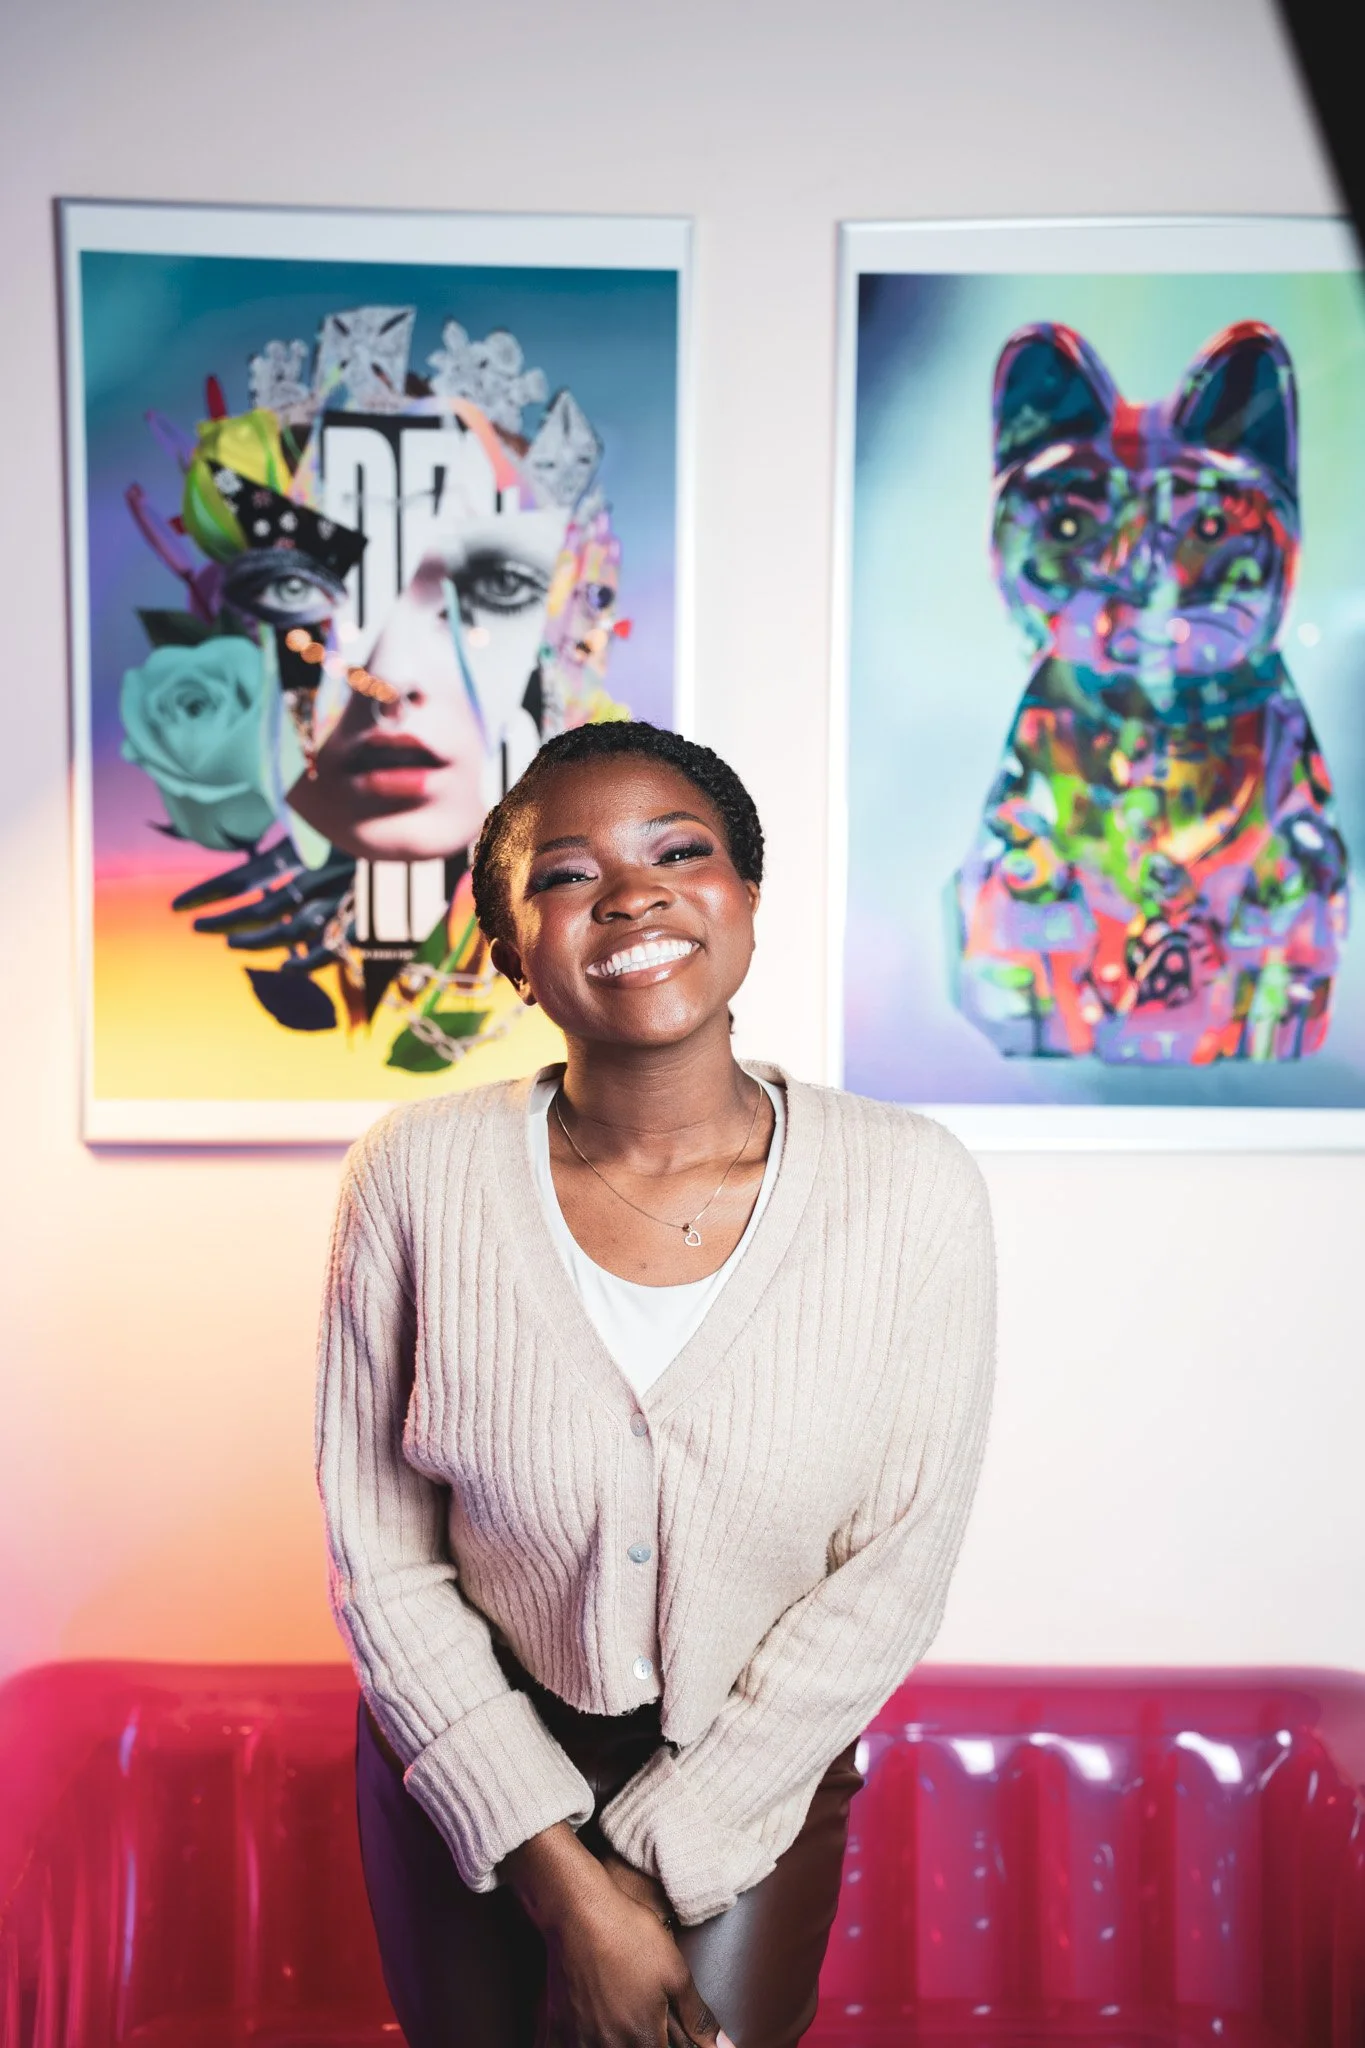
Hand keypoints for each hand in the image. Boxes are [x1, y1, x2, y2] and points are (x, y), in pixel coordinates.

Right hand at [501, 1825, 727, 2047]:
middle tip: (643, 2016)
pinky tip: (586, 2031)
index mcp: (643, 2041)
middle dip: (644, 2041)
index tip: (668, 2030)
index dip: (675, 2046)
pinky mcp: (556, 2029)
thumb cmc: (629, 1937)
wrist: (579, 1912)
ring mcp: (579, 2041)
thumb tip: (726, 2047)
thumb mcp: (676, 1973)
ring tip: (618, 2021)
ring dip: (612, 2042)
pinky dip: (579, 2043)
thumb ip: (699, 2018)